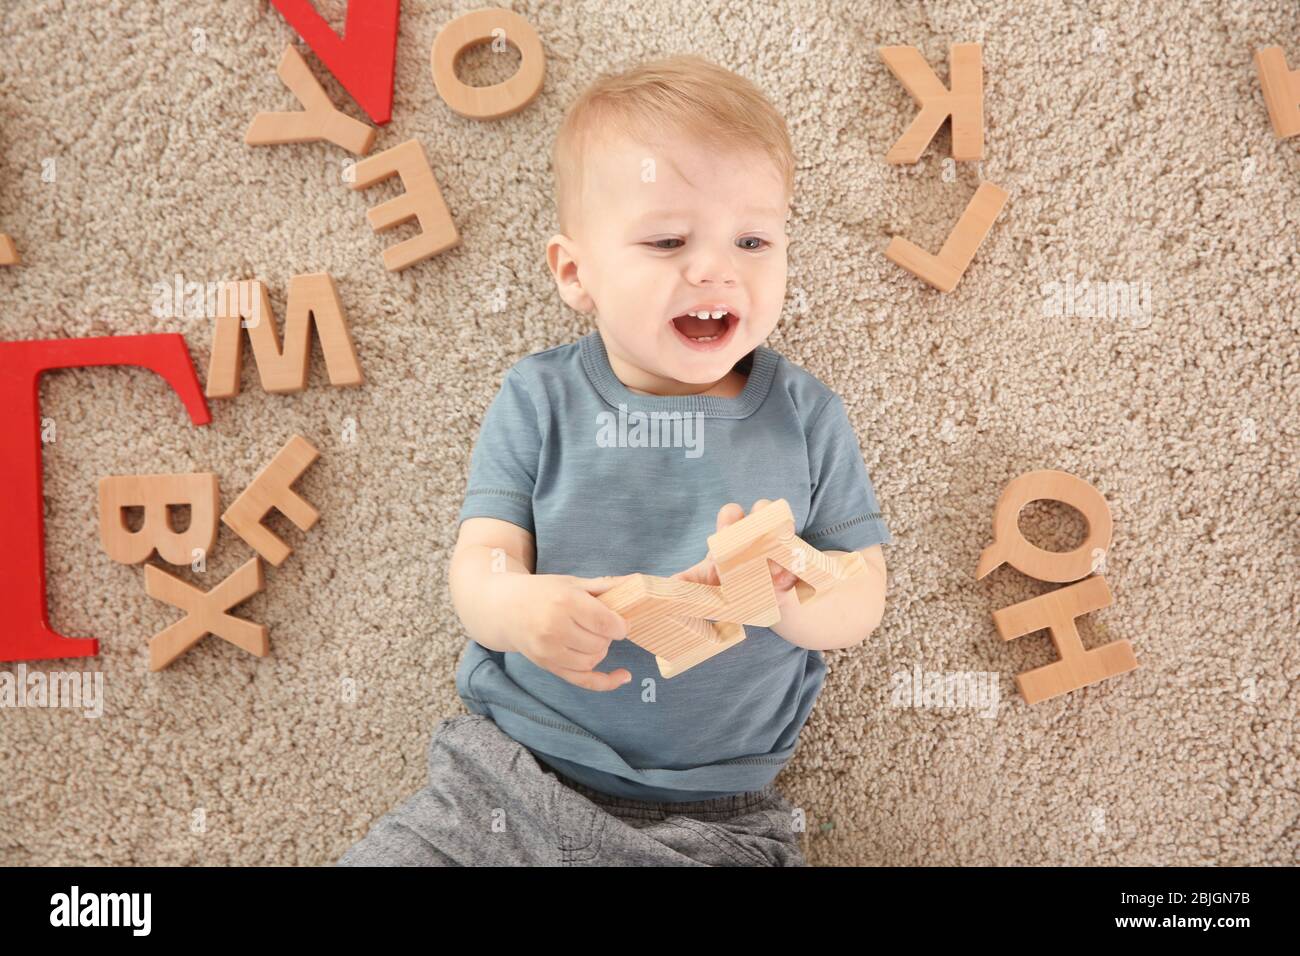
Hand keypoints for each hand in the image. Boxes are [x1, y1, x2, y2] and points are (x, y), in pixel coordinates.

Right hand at [493, 572, 632, 690]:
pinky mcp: (547, 665)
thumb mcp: (572, 583)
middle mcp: (555, 629)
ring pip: (592, 661)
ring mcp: (549, 651)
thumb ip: (606, 586)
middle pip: (601, 643)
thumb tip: (639, 582)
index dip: (621, 625)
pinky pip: (582, 681)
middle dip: (608, 635)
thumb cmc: (542, 592)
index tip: (620, 621)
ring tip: (593, 637)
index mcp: (565, 603)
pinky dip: (606, 682)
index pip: (606, 623)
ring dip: (601, 651)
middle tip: (601, 624)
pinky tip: (623, 677)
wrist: (504, 608)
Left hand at [671, 500, 798, 599]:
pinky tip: (786, 581)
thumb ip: (689, 583)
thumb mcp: (705, 583)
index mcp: (733, 533)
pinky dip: (795, 568)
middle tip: (755, 534)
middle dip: (761, 516)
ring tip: (773, 568)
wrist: (754, 600)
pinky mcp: (797, 564)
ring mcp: (780, 546)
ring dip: (782, 542)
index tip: (726, 535)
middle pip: (763, 509)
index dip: (730, 521)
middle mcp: (758, 532)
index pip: (732, 513)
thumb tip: (670, 585)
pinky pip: (801, 557)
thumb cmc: (724, 584)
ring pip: (786, 528)